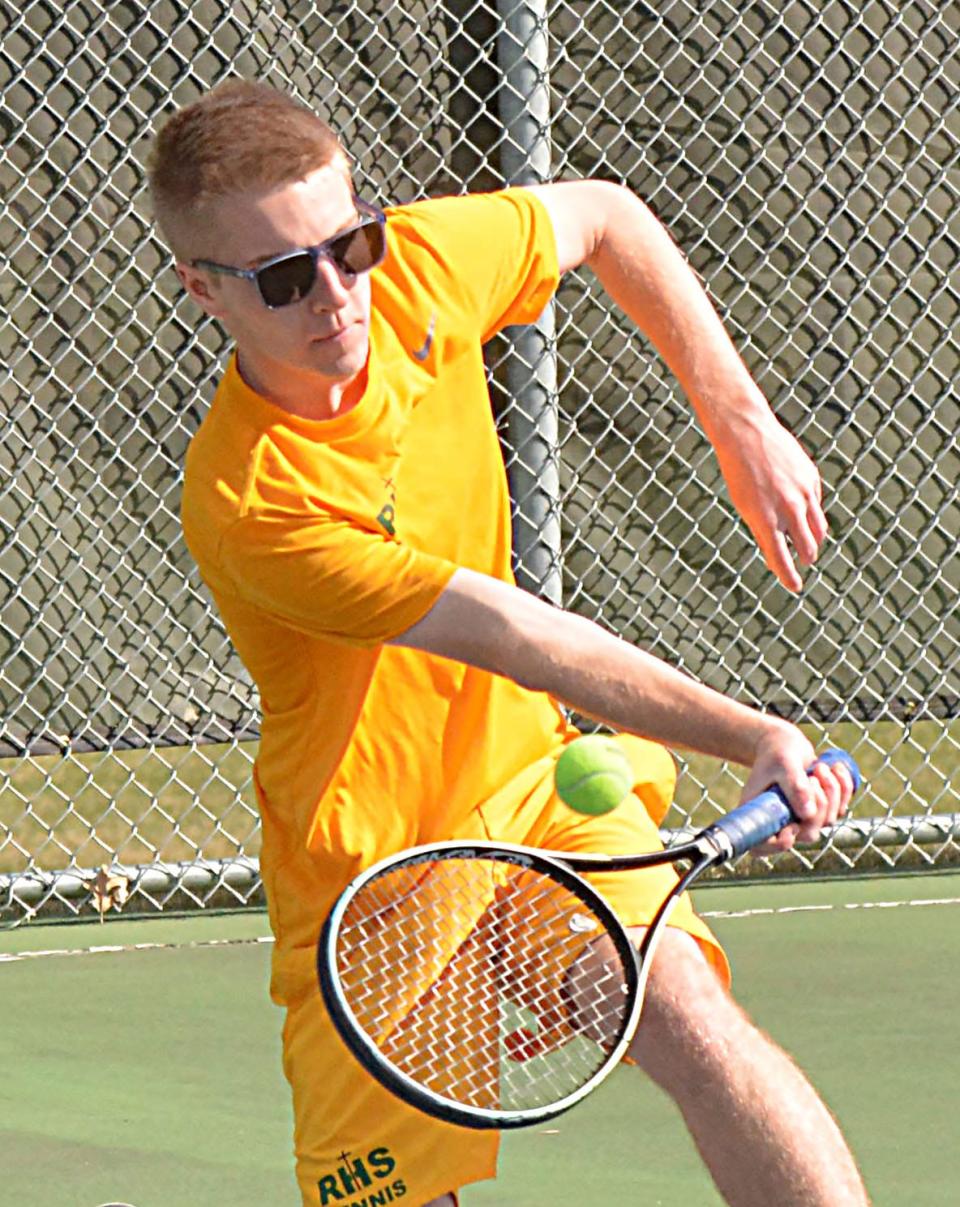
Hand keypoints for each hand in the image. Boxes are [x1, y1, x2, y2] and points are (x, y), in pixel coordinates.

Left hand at [713, 413, 827, 592]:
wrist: (747, 433)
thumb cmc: (739, 472)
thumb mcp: (744, 505)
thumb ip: (762, 529)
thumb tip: (778, 552)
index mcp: (766, 519)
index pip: (781, 557)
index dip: (788, 576)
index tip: (794, 588)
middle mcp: (788, 508)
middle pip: (808, 547)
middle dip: (806, 557)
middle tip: (803, 561)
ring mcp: (803, 493)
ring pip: (819, 529)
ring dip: (814, 540)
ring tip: (808, 544)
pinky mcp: (812, 479)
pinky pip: (816, 504)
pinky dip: (810, 512)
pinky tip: (801, 509)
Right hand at [742, 724, 854, 852]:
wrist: (786, 744)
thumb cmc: (777, 752)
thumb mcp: (783, 764)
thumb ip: (795, 787)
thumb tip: (808, 814)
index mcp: (760, 814)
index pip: (762, 846)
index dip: (778, 845)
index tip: (791, 827)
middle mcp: (781, 822)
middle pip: (808, 833)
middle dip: (818, 804)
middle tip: (812, 777)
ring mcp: (803, 820)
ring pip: (828, 820)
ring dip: (831, 790)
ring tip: (819, 767)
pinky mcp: (822, 811)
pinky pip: (842, 808)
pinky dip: (843, 786)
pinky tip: (834, 767)